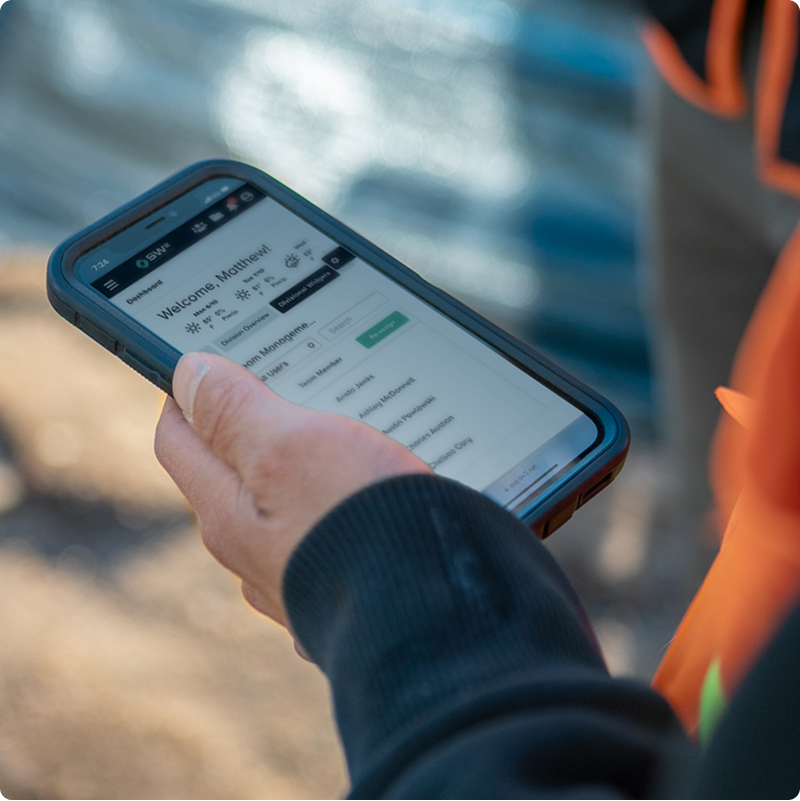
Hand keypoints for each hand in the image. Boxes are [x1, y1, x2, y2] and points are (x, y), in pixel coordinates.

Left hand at [155, 353, 431, 626]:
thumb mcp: (290, 447)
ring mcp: (294, 574)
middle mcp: (252, 550)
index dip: (185, 394)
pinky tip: (365, 497)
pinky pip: (323, 533)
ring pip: (280, 505)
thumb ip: (234, 410)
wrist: (435, 617)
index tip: (206, 365)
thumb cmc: (362, 526)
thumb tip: (189, 375)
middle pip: (230, 474)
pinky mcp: (335, 587)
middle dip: (248, 428)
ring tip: (334, 438)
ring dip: (297, 471)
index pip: (178, 439)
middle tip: (281, 387)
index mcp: (227, 512)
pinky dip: (334, 507)